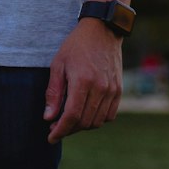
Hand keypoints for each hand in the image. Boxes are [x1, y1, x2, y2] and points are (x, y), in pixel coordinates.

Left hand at [44, 18, 122, 143]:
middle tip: (55, 126)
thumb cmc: (76, 45)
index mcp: (83, 81)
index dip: (60, 130)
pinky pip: (109, 115)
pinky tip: (85, 113)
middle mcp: (100, 88)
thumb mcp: (58, 64)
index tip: (50, 138)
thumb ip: (54, 93)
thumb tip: (49, 118)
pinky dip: (97, 119)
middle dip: (68, 129)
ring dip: (82, 126)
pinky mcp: (119, 91)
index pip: (72, 116)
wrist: (102, 30)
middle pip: (84, 122)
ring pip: (97, 122)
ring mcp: (112, 90)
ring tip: (69, 120)